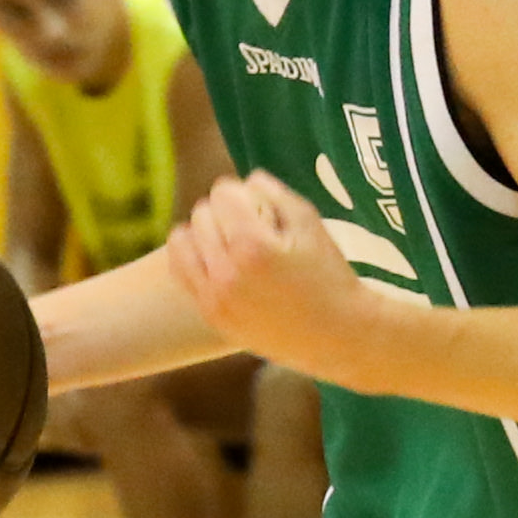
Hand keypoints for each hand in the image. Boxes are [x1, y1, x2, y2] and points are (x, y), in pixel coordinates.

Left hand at [165, 173, 366, 374]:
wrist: (336, 335)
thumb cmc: (329, 275)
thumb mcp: (310, 223)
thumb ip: (273, 192)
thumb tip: (243, 182)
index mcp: (254, 247)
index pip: (222, 194)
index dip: (241, 192)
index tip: (258, 205)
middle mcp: (228, 274)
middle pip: (201, 214)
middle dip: (223, 211)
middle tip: (248, 224)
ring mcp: (216, 298)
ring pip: (182, 240)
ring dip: (203, 232)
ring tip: (227, 239)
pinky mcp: (212, 315)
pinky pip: (181, 270)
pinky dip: (193, 256)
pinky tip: (214, 257)